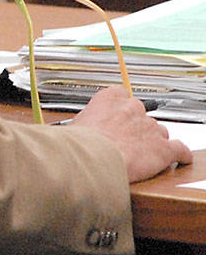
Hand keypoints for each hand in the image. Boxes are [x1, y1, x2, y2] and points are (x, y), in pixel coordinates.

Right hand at [71, 85, 192, 181]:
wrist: (92, 159)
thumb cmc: (81, 143)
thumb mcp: (75, 123)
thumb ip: (88, 119)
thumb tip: (85, 126)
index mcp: (110, 98)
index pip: (122, 95)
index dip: (120, 109)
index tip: (118, 117)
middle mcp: (133, 108)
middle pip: (142, 115)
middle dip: (137, 127)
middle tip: (126, 140)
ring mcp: (150, 127)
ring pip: (159, 132)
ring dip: (153, 142)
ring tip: (142, 156)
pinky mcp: (163, 148)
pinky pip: (179, 149)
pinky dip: (179, 155)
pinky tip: (178, 158)